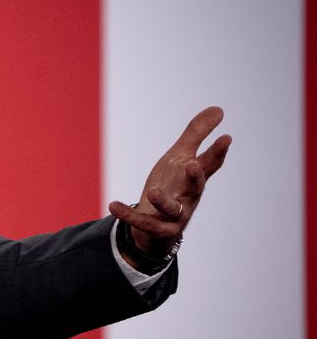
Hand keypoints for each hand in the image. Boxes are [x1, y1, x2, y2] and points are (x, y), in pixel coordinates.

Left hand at [108, 106, 231, 261]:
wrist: (157, 225)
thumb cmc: (172, 186)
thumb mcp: (180, 157)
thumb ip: (196, 134)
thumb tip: (219, 109)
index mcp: (194, 179)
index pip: (210, 164)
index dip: (218, 152)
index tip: (227, 137)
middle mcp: (188, 197)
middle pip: (196, 188)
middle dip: (196, 177)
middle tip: (193, 165)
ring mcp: (174, 216)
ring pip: (171, 209)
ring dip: (163, 201)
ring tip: (152, 191)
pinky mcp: (157, 229)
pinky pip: (142, 222)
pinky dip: (128, 215)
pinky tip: (113, 205)